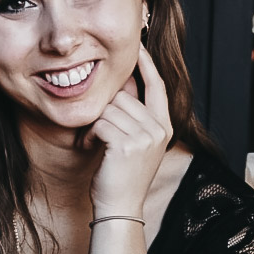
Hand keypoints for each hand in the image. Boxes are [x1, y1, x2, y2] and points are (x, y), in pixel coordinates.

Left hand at [82, 44, 172, 218]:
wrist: (120, 208)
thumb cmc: (122, 175)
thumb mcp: (136, 143)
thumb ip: (134, 116)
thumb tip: (124, 84)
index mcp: (165, 126)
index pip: (157, 85)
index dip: (146, 64)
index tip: (137, 46)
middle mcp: (158, 129)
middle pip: (124, 96)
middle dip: (105, 111)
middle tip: (99, 132)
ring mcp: (145, 137)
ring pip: (109, 109)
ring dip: (95, 125)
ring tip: (95, 144)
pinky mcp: (126, 144)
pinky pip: (100, 123)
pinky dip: (89, 135)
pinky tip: (90, 148)